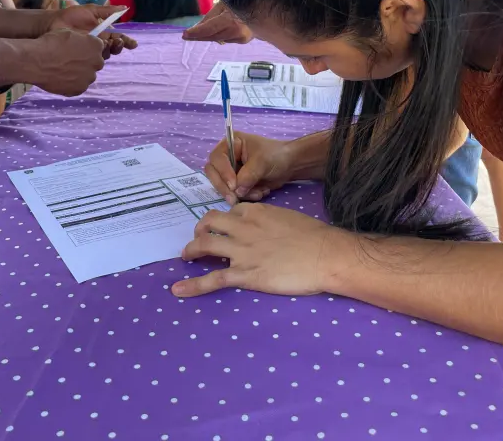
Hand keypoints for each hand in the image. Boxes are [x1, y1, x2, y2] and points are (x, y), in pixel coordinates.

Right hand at [30, 30, 105, 95]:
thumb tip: (84, 44)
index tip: (79, 50)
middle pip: (95, 63)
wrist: (36, 61)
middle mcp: (97, 62)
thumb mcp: (69, 33)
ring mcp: (88, 78)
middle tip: (70, 61)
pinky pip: (78, 86)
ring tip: (63, 71)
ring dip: (79, 74)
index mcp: (96, 46)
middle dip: (86, 62)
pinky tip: (60, 78)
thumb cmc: (50, 43)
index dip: (88, 48)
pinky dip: (71, 84)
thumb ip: (81, 40)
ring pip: (87, 76)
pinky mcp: (79, 90)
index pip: (98, 47)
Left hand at [46, 4, 136, 55]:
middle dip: (118, 46)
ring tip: (104, 44)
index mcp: (103, 32)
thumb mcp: (91, 11)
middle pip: (114, 49)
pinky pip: (92, 60)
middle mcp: (99, 43)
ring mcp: (90, 51)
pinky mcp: (81, 57)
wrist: (53, 24)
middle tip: (117, 42)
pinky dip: (96, 57)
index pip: (118, 39)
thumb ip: (107, 11)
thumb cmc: (71, 16)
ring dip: (108, 50)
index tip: (133, 44)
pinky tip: (94, 53)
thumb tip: (124, 7)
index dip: (127, 42)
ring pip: (105, 55)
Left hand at [172, 203, 336, 297]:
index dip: (221, 221)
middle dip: (199, 230)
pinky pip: (212, 278)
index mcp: (254, 212)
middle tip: (198, 240)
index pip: (228, 213)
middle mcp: (242, 228)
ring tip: (186, 257)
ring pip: (204, 245)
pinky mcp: (244, 274)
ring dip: (190, 251)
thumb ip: (269, 221)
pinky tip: (178, 291)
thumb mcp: (286, 217)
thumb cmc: (313, 236)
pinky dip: (192, 285)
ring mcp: (241, 251)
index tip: (220, 228)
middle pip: (209, 223)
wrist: (324, 254)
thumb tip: (264, 229)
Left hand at [182, 2, 252, 43]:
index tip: (184, 34)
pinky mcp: (244, 40)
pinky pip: (226, 39)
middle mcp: (237, 31)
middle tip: (187, 35)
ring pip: (218, 39)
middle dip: (199, 36)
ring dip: (208, 36)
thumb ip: (209, 17)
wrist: (264, 7)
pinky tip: (218, 30)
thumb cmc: (241, 1)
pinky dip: (219, 35)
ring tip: (199, 32)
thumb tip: (196, 28)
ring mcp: (242, 37)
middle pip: (212, 37)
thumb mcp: (223, 4)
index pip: (209, 29)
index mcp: (232, 19)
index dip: (196, 33)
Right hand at [206, 132, 293, 203]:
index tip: (234, 185)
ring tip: (258, 193)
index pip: (217, 158)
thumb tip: (236, 190)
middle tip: (234, 198)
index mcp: (231, 143)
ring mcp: (230, 171)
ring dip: (238, 194)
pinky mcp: (237, 183)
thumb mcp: (262, 161)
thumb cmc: (276, 155)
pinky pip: (233, 193)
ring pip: (222, 186)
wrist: (290, 165)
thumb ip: (248, 174)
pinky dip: (246, 197)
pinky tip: (260, 192)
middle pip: (213, 173)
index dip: (223, 172)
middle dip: (224, 187)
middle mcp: (226, 157)